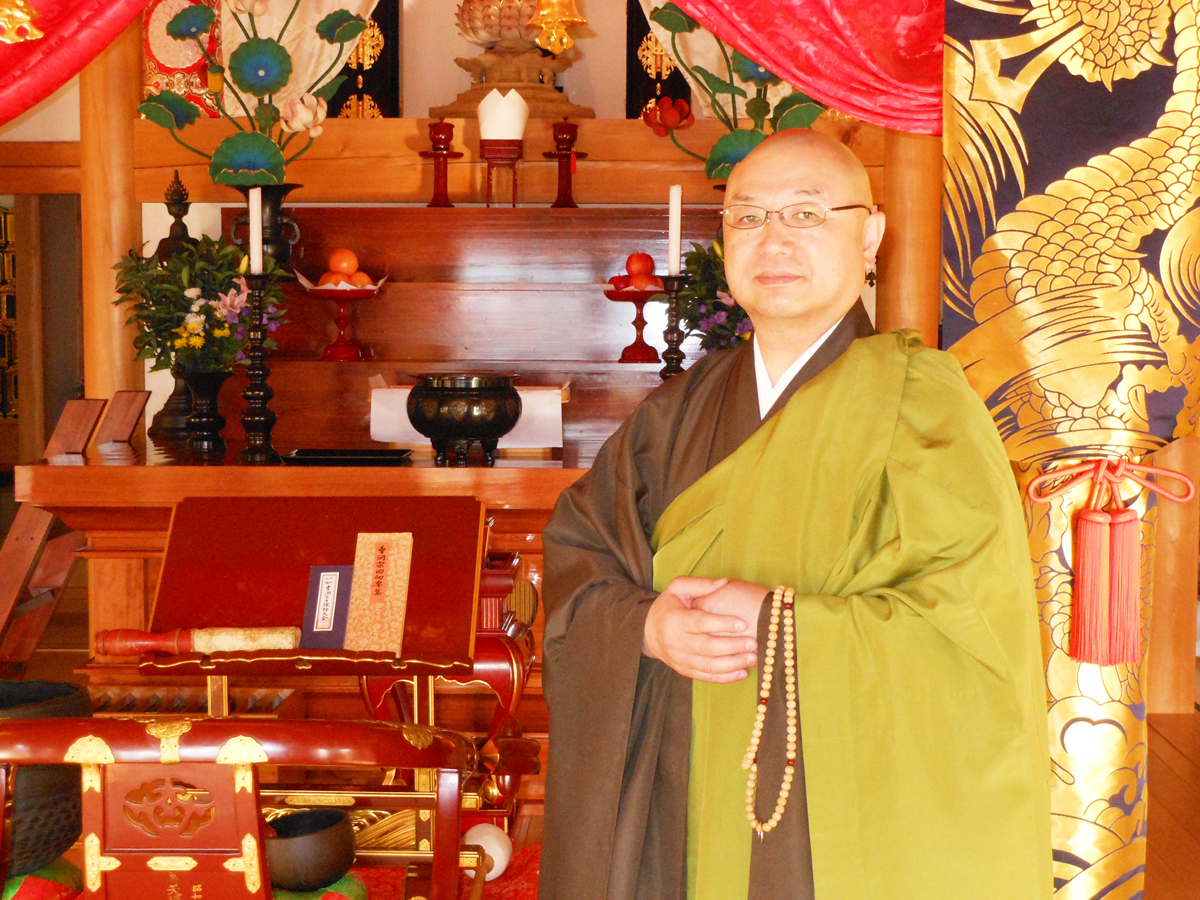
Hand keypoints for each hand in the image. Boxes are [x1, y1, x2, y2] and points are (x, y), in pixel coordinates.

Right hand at [643, 576, 758, 682]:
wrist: (648, 633)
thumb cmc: (668, 606)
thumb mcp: (677, 588)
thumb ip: (700, 584)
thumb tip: (724, 582)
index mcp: (675, 620)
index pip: (700, 623)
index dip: (722, 624)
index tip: (743, 623)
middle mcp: (676, 642)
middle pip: (708, 647)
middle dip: (733, 646)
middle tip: (754, 643)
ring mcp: (681, 659)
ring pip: (710, 666)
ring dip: (733, 664)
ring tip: (753, 658)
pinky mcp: (685, 671)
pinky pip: (707, 677)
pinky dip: (726, 677)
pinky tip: (743, 672)